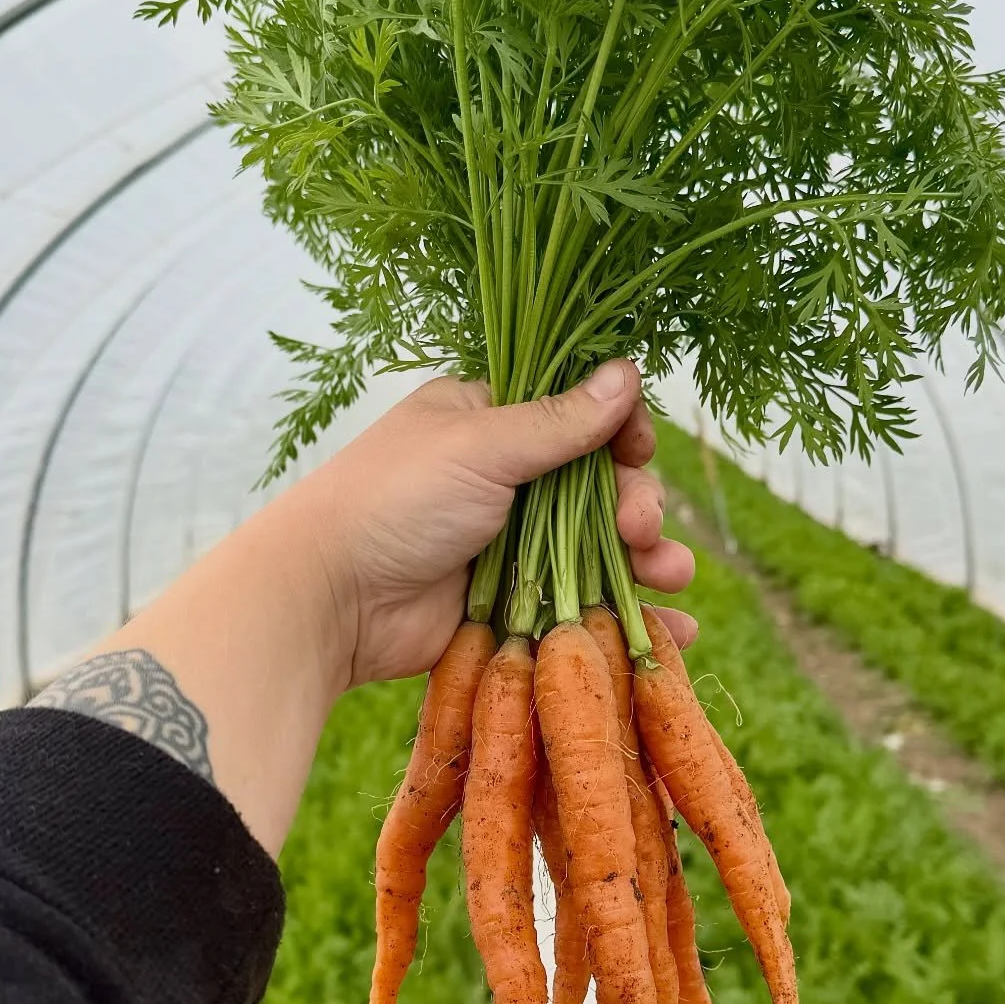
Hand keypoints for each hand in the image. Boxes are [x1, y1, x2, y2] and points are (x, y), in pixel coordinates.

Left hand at [311, 359, 696, 687]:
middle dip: (637, 506)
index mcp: (489, 421)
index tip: (637, 451)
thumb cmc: (393, 500)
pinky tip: (674, 631)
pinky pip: (580, 610)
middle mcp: (502, 480)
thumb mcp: (481, 445)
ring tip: (673, 578)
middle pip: (599, 489)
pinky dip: (628, 621)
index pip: (577, 415)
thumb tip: (628, 372)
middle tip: (642, 529)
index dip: (618, 433)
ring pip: (599, 552)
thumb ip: (560, 421)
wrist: (329, 601)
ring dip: (647, 562)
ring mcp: (507, 547)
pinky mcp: (507, 608)